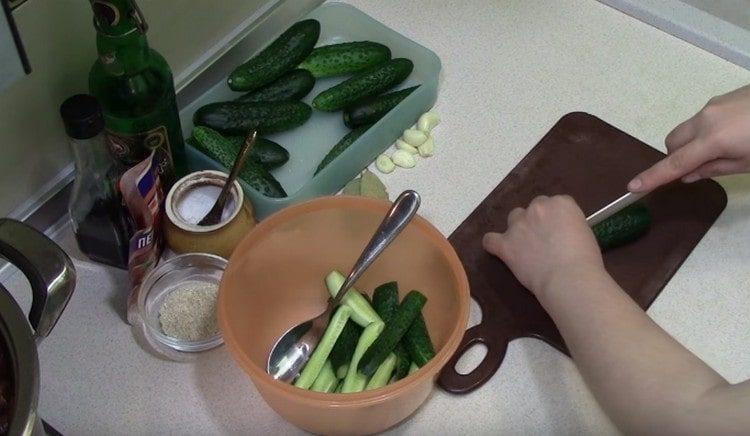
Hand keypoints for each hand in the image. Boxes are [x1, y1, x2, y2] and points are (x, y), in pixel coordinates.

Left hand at [482, 195, 603, 295]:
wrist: (569, 278)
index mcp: (561, 203)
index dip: (557, 219)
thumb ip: (570, 225)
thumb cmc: (585, 259)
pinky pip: (490, 239)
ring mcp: (519, 225)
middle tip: (545, 240)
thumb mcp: (585, 233)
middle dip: (538, 220)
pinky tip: (498, 249)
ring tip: (526, 245)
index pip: (556, 203)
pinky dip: (493, 244)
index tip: (560, 231)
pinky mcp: (506, 244)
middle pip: (535, 207)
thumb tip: (562, 233)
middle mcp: (538, 208)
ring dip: (519, 228)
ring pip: (514, 218)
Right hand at [629, 85, 749, 191]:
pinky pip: (703, 118)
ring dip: (692, 144)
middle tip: (698, 169)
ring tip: (724, 149)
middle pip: (672, 142)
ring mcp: (713, 105)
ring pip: (687, 129)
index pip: (675, 163)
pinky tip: (734, 133)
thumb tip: (689, 175)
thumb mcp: (749, 163)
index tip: (632, 187)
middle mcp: (705, 118)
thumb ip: (715, 169)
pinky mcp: (724, 97)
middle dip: (676, 157)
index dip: (654, 177)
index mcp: (713, 139)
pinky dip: (706, 131)